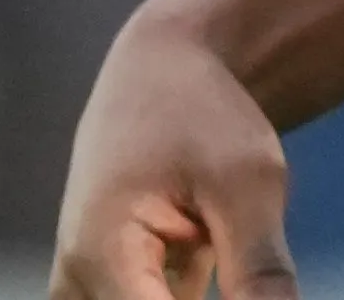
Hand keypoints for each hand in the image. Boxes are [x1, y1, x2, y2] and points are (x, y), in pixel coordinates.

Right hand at [50, 11, 297, 299]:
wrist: (165, 67)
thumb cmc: (205, 115)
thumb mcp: (249, 183)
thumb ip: (261, 270)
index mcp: (103, 259)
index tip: (259, 297)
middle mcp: (82, 284)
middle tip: (230, 253)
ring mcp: (93, 288)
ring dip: (195, 296)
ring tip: (220, 241)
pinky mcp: (118, 288)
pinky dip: (195, 297)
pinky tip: (229, 258)